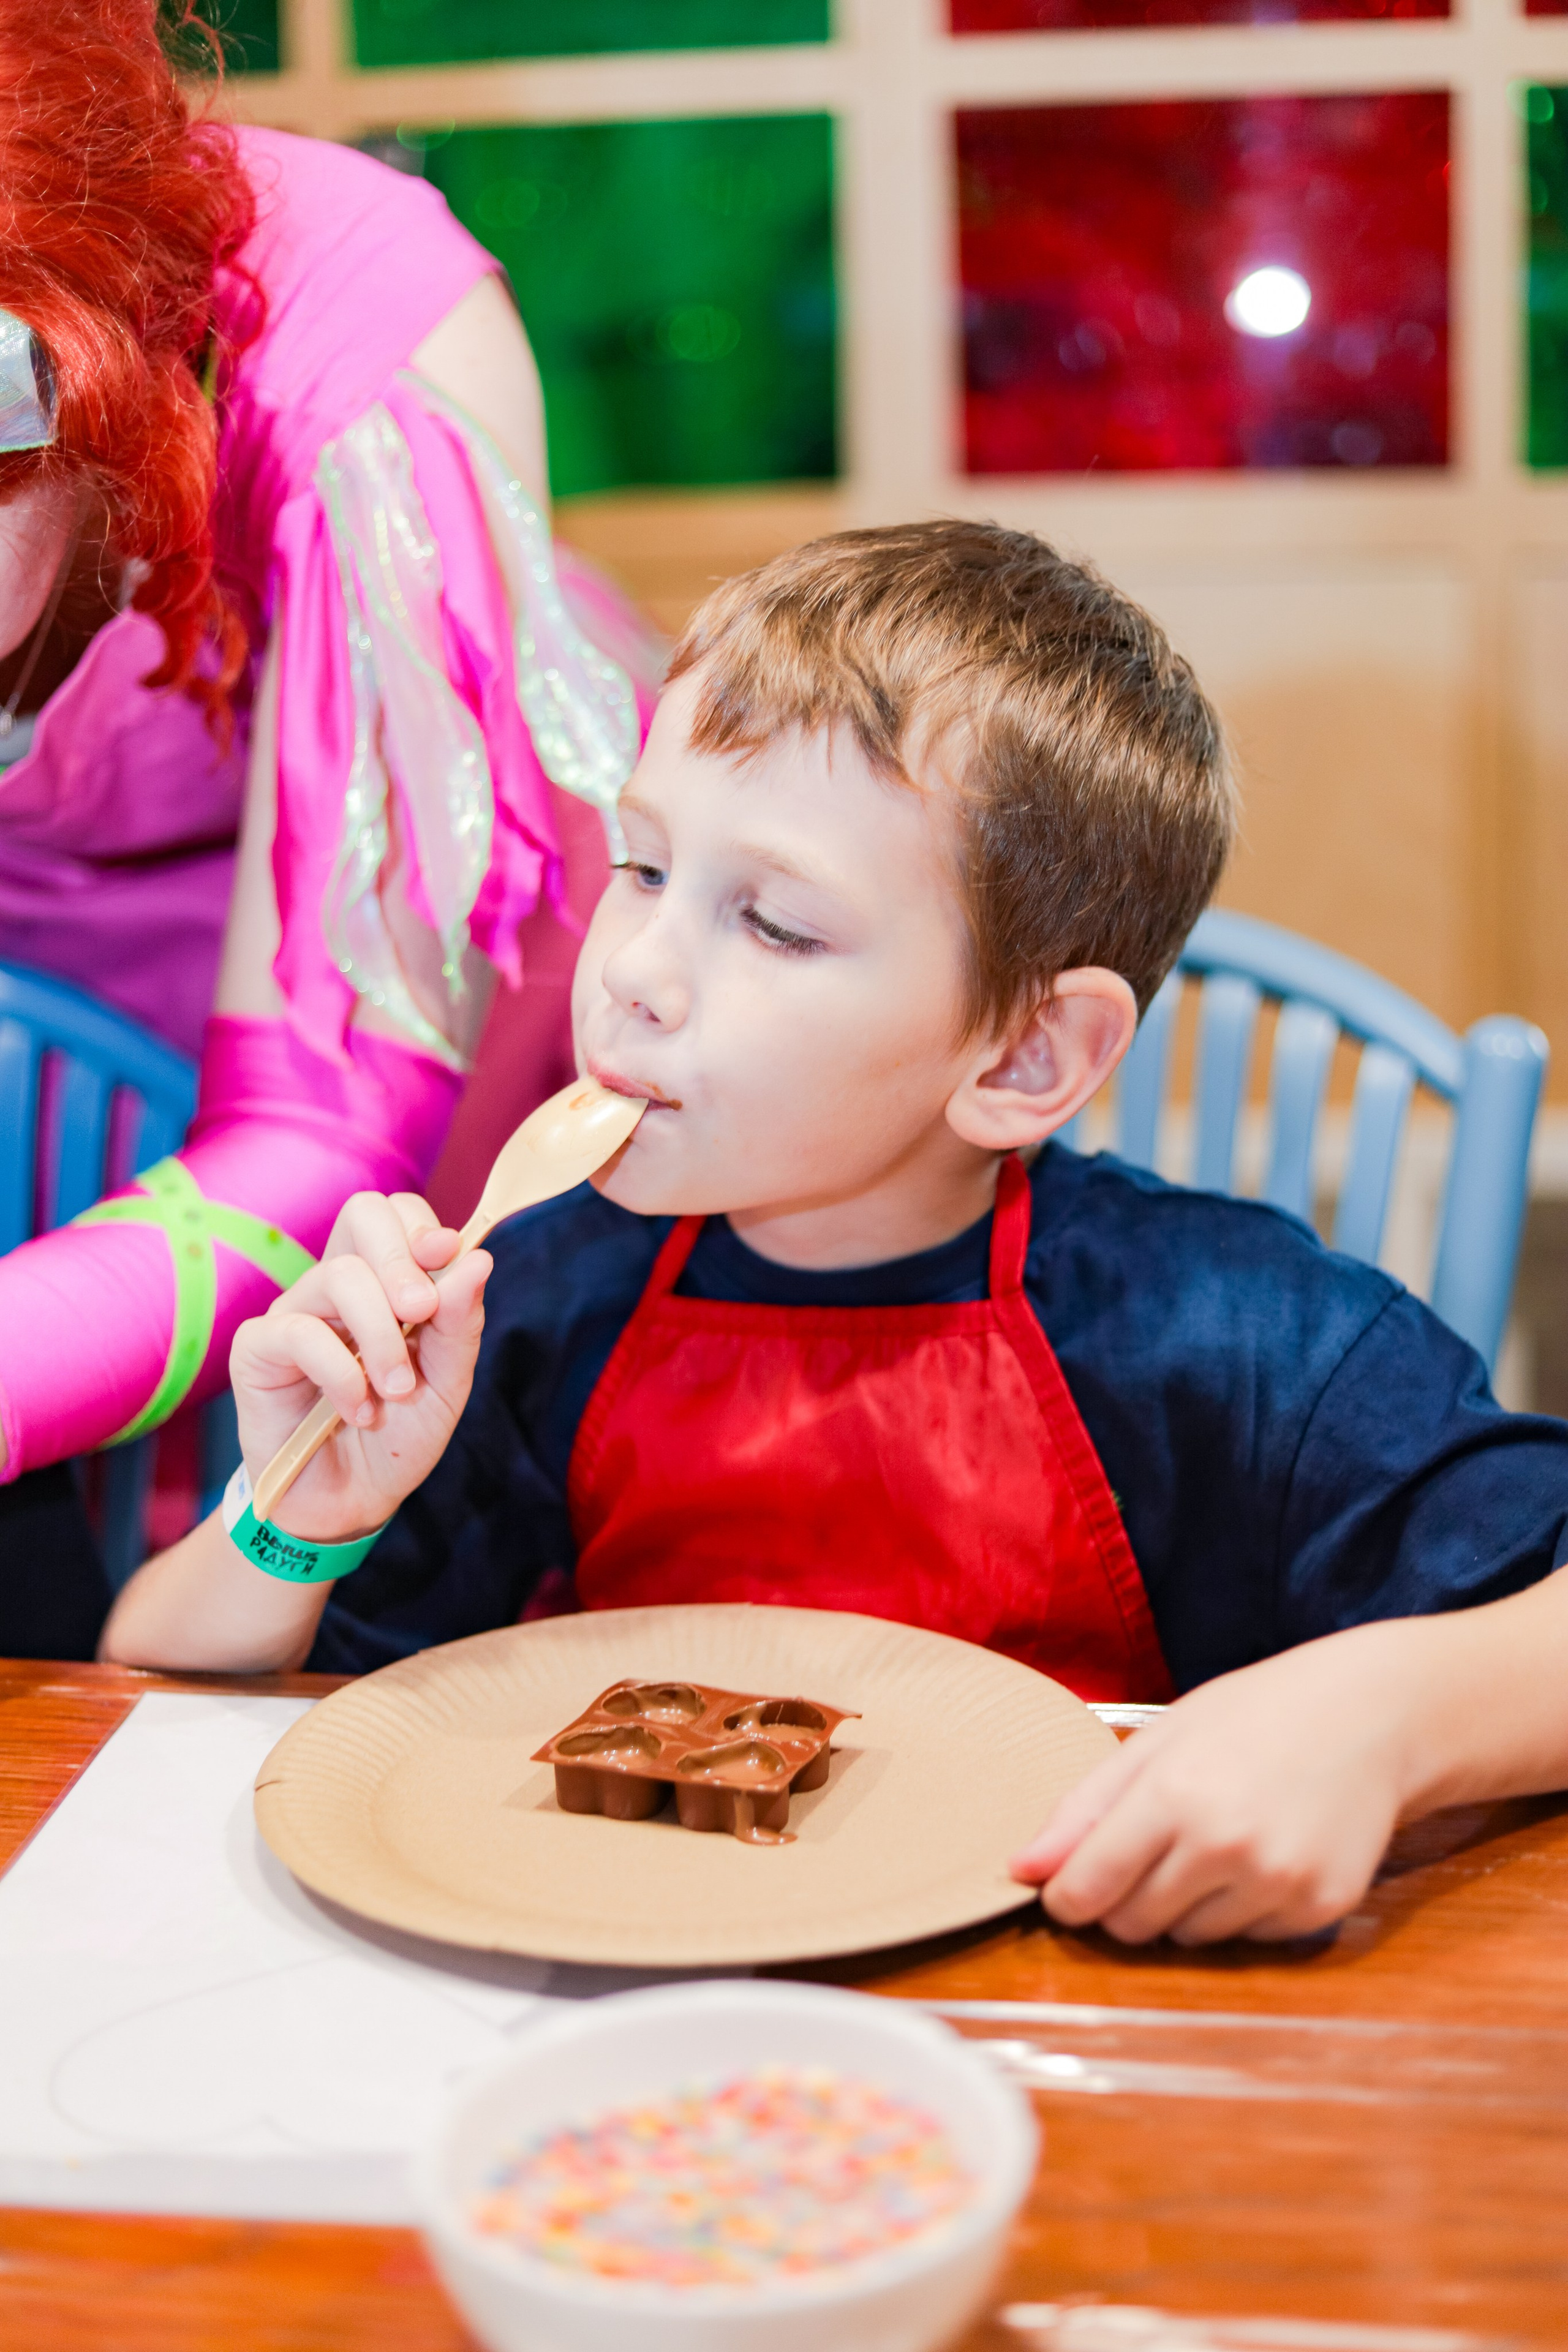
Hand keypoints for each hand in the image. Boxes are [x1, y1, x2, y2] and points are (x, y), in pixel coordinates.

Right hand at [230, 1191, 489, 1544]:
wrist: (351, 1501)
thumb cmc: (398, 1436)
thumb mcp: (447, 1383)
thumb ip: (460, 1322)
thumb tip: (476, 1256)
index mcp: (387, 1282)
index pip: (399, 1214)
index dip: (423, 1226)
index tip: (445, 1255)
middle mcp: (339, 1285)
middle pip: (363, 1214)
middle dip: (401, 1260)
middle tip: (422, 1313)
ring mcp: (296, 1311)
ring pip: (339, 1275)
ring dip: (380, 1335)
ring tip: (396, 1389)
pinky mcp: (258, 1347)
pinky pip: (299, 1332)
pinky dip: (340, 1373)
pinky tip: (357, 1409)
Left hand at [1010, 1627, 1420, 1943]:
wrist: (1370, 1715)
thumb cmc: (1253, 1718)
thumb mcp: (1159, 1740)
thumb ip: (1085, 1808)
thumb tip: (1021, 1870)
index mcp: (1173, 1794)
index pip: (1088, 1887)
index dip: (1067, 1898)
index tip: (1067, 1890)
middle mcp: (1225, 1844)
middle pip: (1132, 1925)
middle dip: (1124, 1902)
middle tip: (1153, 1851)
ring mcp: (1277, 1881)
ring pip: (1189, 1939)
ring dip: (1185, 1907)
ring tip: (1217, 1842)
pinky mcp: (1319, 1908)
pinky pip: (1248, 1940)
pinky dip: (1242, 1911)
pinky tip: (1264, 1854)